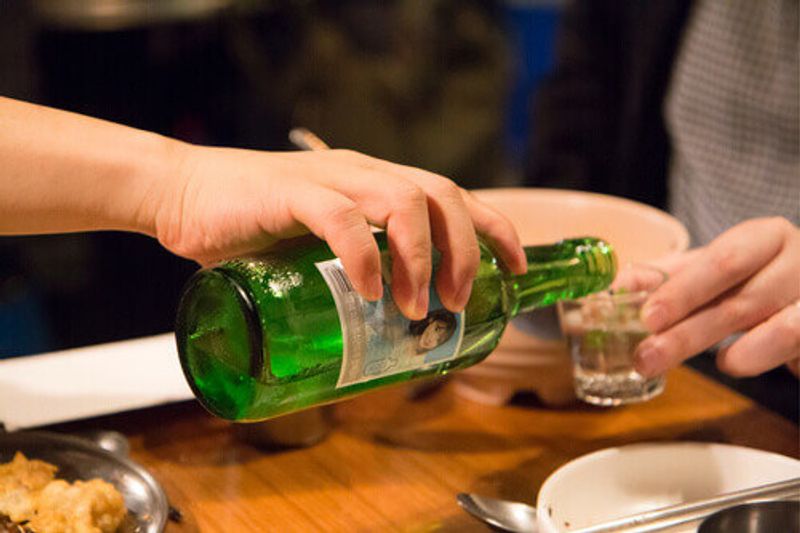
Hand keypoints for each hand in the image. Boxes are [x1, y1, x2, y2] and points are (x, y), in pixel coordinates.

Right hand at [147, 144, 526, 319]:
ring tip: (417, 306)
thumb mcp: (315, 247)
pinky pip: (339, 217)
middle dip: (466, 251)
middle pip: (441, 196)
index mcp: (375, 182)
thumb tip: (383, 328)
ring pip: (402, 200)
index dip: (494, 228)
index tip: (517, 268)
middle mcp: (362, 172)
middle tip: (459, 303)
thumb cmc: (252, 227)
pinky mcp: (288, 192)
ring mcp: (327, 179)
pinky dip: (362, 255)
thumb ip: (350, 269)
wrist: (182, 195)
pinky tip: (368, 291)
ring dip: (421, 258)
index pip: (453, 195)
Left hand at [634, 217, 799, 377]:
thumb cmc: (760, 278)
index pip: (722, 260)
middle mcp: (796, 261)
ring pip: (771, 327)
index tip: (646, 316)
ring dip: (720, 351)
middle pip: (739, 298)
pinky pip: (795, 341)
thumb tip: (619, 285)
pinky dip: (758, 355)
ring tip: (675, 364)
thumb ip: (671, 276)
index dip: (682, 290)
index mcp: (764, 237)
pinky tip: (729, 362)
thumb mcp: (715, 271)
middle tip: (646, 355)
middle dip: (687, 329)